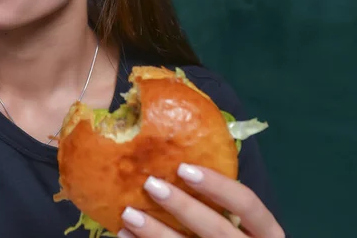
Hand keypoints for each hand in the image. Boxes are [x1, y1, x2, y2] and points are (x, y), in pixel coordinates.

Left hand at [117, 164, 284, 237]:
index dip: (218, 185)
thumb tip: (178, 161)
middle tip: (150, 184)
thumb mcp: (239, 221)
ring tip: (128, 214)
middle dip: (182, 207)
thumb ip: (220, 201)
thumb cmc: (234, 236)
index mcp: (267, 233)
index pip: (248, 204)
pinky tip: (124, 235)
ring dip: (155, 232)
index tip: (184, 167)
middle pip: (217, 229)